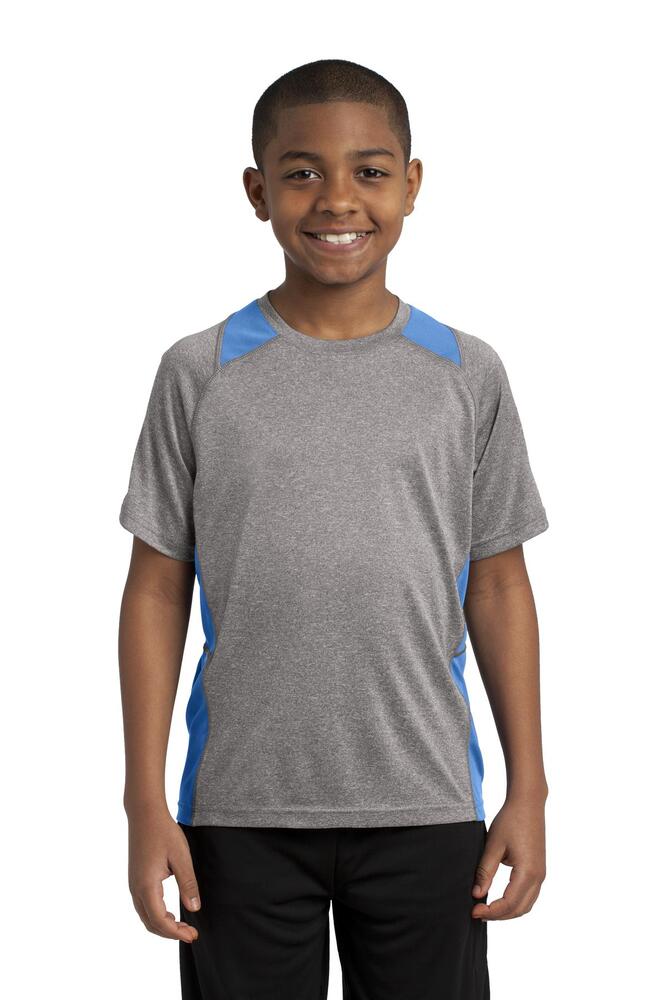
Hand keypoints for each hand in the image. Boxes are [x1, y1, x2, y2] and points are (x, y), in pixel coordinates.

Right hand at [127, 806, 200, 942]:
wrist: (145, 814)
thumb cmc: (164, 833)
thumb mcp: (181, 857)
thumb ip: (188, 884)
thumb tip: (194, 908)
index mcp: (147, 885)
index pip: (160, 921)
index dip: (176, 932)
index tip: (192, 935)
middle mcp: (136, 889)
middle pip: (151, 923)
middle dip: (170, 933)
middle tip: (191, 933)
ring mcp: (133, 884)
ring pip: (145, 916)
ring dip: (162, 926)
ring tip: (182, 926)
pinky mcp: (135, 879)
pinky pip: (143, 906)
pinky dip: (156, 916)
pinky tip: (170, 913)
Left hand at [471, 794, 546, 919]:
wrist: (528, 803)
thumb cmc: (510, 820)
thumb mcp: (493, 845)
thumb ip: (485, 871)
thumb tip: (476, 894)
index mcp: (528, 871)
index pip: (509, 903)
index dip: (491, 911)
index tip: (474, 911)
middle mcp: (538, 876)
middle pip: (519, 909)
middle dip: (498, 916)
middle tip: (477, 913)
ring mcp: (541, 874)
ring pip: (526, 905)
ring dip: (508, 912)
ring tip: (487, 909)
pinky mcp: (539, 869)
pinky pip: (529, 895)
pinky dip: (515, 903)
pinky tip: (499, 899)